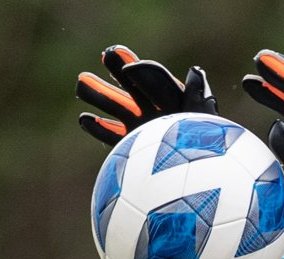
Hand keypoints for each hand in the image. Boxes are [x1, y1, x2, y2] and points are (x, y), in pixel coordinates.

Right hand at [75, 45, 215, 144]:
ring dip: (99, 94)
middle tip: (105, 56)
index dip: (138, 67)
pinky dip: (98, 128)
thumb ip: (196, 95)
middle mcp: (156, 113)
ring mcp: (142, 129)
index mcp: (173, 102)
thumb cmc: (201, 148)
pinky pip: (112, 136)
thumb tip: (196, 71)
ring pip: (117, 108)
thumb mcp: (202, 119)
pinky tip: (85, 119)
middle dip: (117, 71)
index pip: (154, 78)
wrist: (188, 179)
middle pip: (132, 88)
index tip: (118, 54)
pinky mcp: (132, 147)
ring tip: (81, 83)